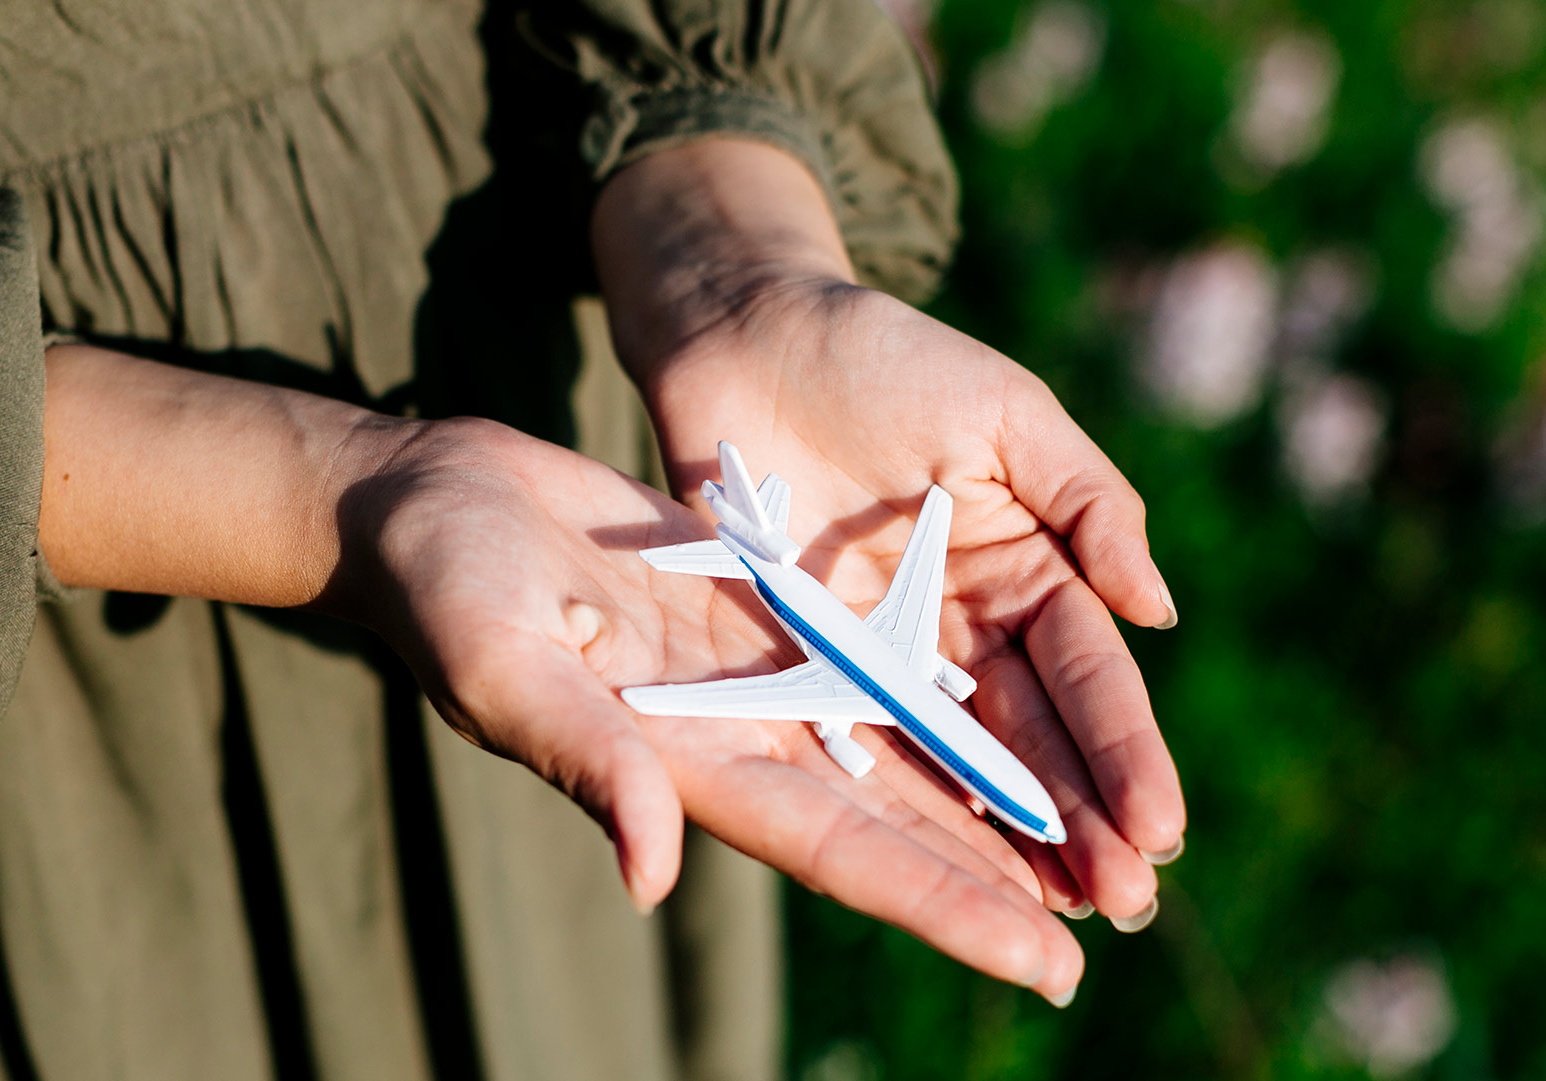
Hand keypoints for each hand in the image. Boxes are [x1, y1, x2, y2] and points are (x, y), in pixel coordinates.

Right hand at [333, 416, 1085, 1001]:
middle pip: (895, 818)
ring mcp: (753, 673)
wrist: (432, 500)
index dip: (944, 909)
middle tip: (1113, 918)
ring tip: (1090, 829)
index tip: (1043, 962)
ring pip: (898, 742)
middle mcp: (738, 736)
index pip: (842, 854)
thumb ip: (584, 760)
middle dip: (997, 873)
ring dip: (987, 787)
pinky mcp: (758, 607)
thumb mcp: (505, 670)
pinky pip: (871, 651)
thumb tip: (653, 876)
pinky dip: (940, 683)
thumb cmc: (445, 589)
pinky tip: (1015, 695)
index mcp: (687, 770)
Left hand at [594, 141, 1185, 927]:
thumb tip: (1161, 611)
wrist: (750, 336)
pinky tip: (928, 866)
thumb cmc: (887, 358)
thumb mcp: (1005, 414)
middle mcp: (962, 626)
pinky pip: (853, 740)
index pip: (1088, 674)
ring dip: (1003, 837)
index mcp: (1026, 566)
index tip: (1161, 830)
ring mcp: (884, 651)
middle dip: (1081, 819)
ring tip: (1052, 915)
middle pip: (1031, 736)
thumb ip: (1086, 503)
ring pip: (953, 758)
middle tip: (1123, 908)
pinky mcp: (803, 658)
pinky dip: (894, 803)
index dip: (1125, 752)